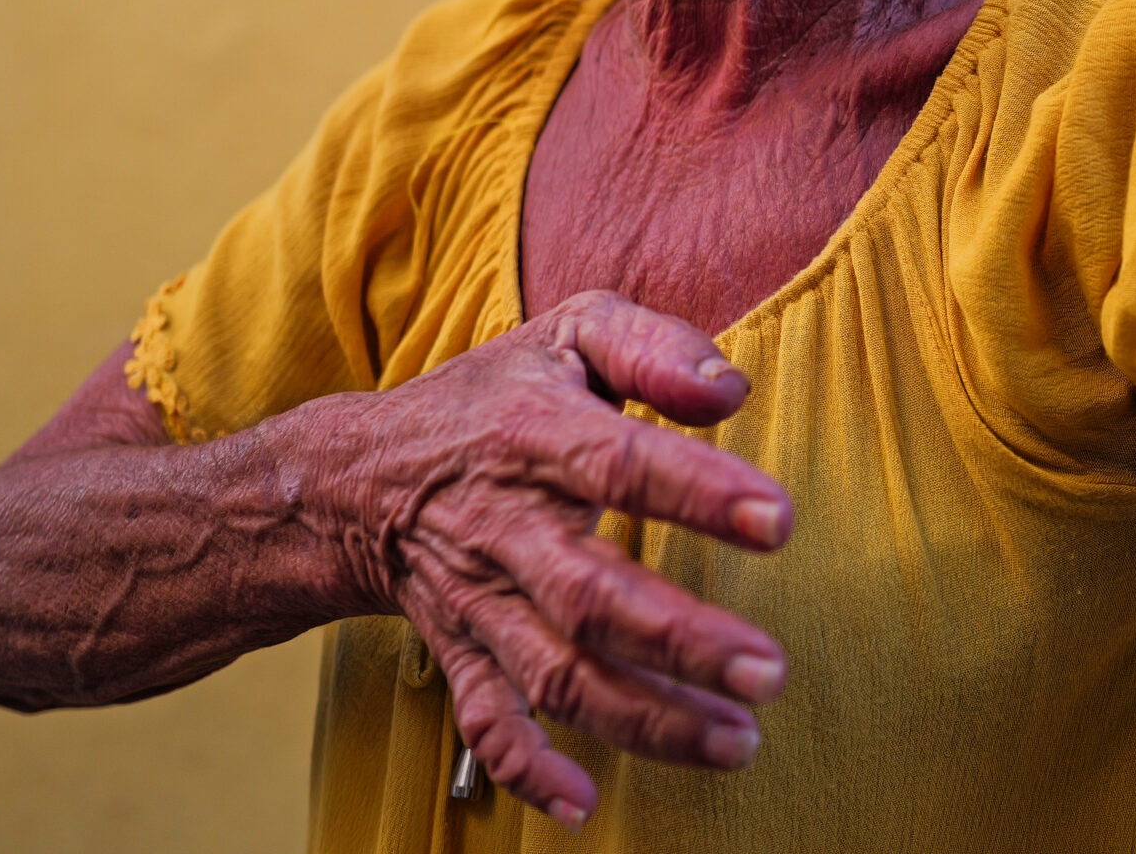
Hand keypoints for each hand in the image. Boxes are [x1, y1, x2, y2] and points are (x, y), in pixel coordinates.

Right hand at [330, 290, 792, 825]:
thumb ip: (656, 348)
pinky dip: (528, 771)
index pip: (619, 464)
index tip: (776, 520)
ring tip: (736, 738)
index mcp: (537, 436)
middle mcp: (505, 528)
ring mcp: (482, 600)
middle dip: (680, 640)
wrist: (358, 474)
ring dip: (644, 717)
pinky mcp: (462, 651)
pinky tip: (585, 803)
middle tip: (768, 671)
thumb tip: (731, 391)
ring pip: (556, 673)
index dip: (697, 491)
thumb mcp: (571, 333)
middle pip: (590, 595)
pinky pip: (486, 723)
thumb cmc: (497, 397)